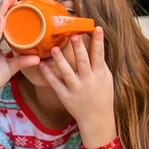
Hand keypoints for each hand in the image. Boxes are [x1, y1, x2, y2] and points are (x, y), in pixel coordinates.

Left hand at [39, 27, 115, 141]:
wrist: (96, 119)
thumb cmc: (102, 96)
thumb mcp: (107, 79)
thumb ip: (101, 64)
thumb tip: (97, 44)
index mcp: (100, 75)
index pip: (100, 55)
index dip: (99, 42)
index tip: (97, 28)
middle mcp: (88, 81)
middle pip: (83, 62)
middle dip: (79, 48)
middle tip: (73, 35)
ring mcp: (76, 89)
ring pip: (67, 73)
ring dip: (60, 60)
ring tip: (54, 49)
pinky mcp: (65, 96)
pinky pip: (55, 84)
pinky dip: (48, 74)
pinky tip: (42, 64)